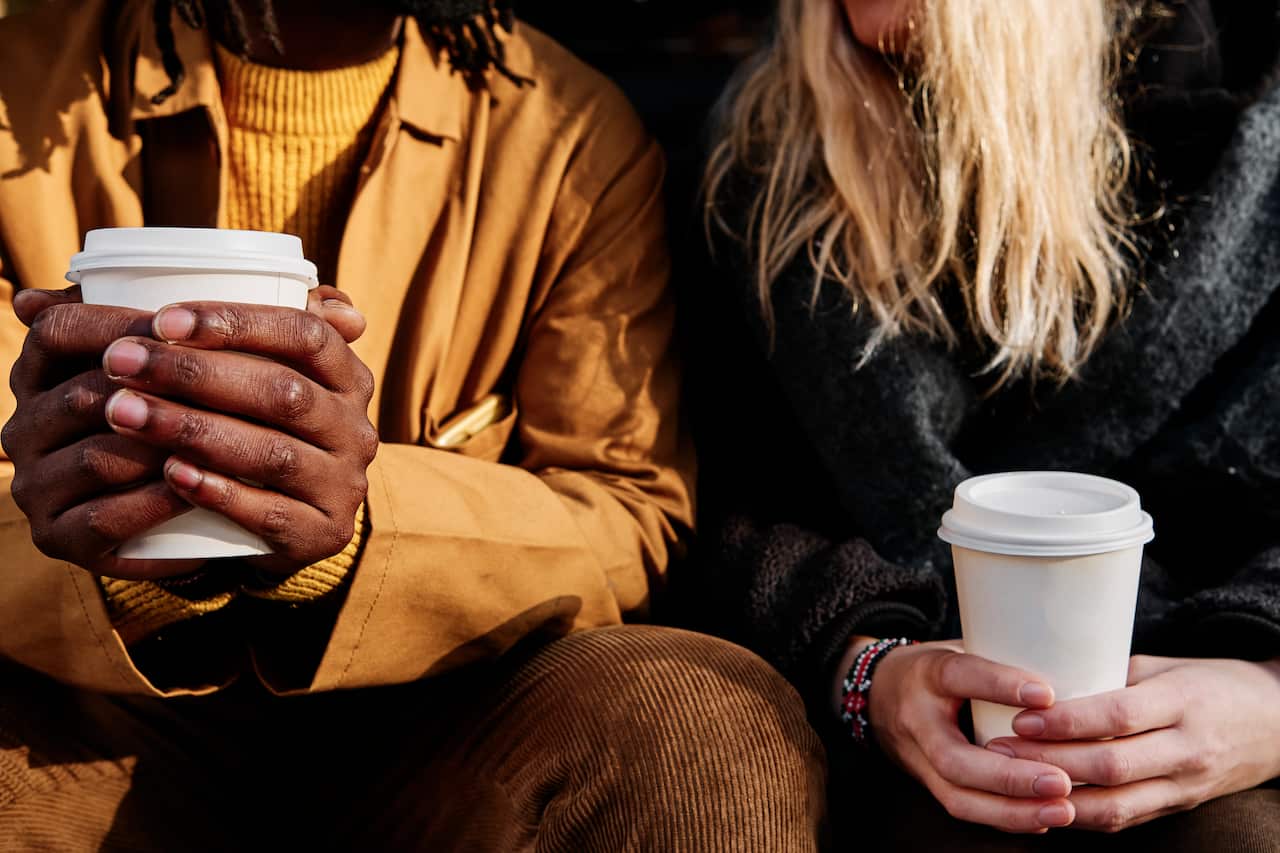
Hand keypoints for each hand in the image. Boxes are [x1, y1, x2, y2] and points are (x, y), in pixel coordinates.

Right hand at [3, 286, 200, 577]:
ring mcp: (35, 486)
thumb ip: (199, 326)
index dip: (115, 323)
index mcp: (40, 375)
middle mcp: (22, 428)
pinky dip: (155, 504)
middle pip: (85, 395)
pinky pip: (104, 519)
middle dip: (157, 388)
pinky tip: (200, 490)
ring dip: (163, 444)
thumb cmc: (185, 421)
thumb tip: (280, 290)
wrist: (181, 513)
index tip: (182, 322)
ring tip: (226, 436)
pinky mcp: (59, 538)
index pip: (58, 332)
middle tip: (227, 383)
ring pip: (99, 456)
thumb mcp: (183, 369)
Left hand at [98, 295, 377, 576]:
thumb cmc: (250, 427)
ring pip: (273, 452)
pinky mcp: (323, 533)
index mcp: (346, 375)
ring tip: (126, 414)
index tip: (163, 317)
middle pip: (284, 391)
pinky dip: (219, 491)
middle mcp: (355, 427)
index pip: (305, 333)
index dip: (237, 322)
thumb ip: (162, 332)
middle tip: (120, 362)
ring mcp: (344, 483)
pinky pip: (271, 511)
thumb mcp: (239, 372)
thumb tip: (32, 298)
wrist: (291, 518)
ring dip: (195, 430)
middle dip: (197, 374)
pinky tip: (169, 474)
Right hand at [833, 638, 1075, 832]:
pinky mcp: (927, 782)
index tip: (1047, 695)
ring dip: (1012, 809)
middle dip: (1009, 776)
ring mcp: (917, 756)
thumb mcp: (959, 647)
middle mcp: (917, 718)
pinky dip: (1005, 818)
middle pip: (954, 758)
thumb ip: (1004, 657)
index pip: (960, 676)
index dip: (999, 685)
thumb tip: (1076, 660)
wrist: (878, 692)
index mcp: (927, 673)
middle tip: (1061, 781)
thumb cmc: (936, 668)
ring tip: (1061, 810)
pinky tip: (1042, 819)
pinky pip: (963, 808)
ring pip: (957, 795)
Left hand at [988, 655, 1279, 831]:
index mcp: (1182, 702)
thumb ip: (1109, 675)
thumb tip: (1044, 678)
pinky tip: (1044, 804)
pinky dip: (1083, 817)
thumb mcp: (1165, 668)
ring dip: (1059, 798)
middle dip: (1049, 761)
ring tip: (1012, 782)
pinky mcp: (1179, 807)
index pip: (1118, 715)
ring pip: (1116, 805)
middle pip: (1110, 765)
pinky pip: (1126, 819)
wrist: (1274, 723)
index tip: (1022, 718)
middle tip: (999, 750)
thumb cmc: (1209, 683)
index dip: (1067, 721)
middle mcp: (1186, 748)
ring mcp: (1185, 785)